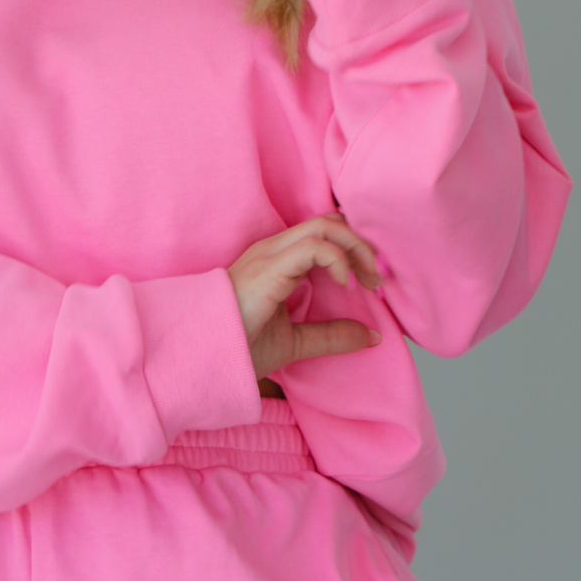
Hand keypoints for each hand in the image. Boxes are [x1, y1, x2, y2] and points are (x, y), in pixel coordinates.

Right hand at [228, 215, 383, 383]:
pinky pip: (314, 246)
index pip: (322, 232)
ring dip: (356, 248)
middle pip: (329, 222)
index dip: (353, 249)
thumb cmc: (237, 347)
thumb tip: (372, 336)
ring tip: (366, 279)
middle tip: (376, 279)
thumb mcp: (295, 342)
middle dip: (361, 245)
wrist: (204, 358)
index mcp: (277, 261)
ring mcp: (270, 255)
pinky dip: (338, 259)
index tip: (370, 283)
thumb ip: (331, 336)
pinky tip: (343, 283)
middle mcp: (273, 250)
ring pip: (325, 226)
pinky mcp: (269, 267)